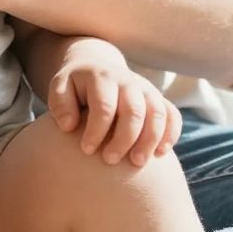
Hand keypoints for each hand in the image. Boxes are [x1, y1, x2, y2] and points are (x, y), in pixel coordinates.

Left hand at [47, 38, 182, 166]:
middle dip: (124, 139)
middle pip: (134, 111)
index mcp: (102, 78)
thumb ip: (60, 104)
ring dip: (150, 140)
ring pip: (157, 113)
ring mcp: (147, 90)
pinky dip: (171, 134)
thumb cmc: (76, 87)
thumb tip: (69, 126)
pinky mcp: (159, 99)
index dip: (96, 131)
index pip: (104, 106)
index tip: (86, 150)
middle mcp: (128, 82)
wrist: (97, 68)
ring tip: (137, 163)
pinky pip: (172, 115)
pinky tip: (160, 154)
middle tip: (109, 160)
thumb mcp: (60, 87)